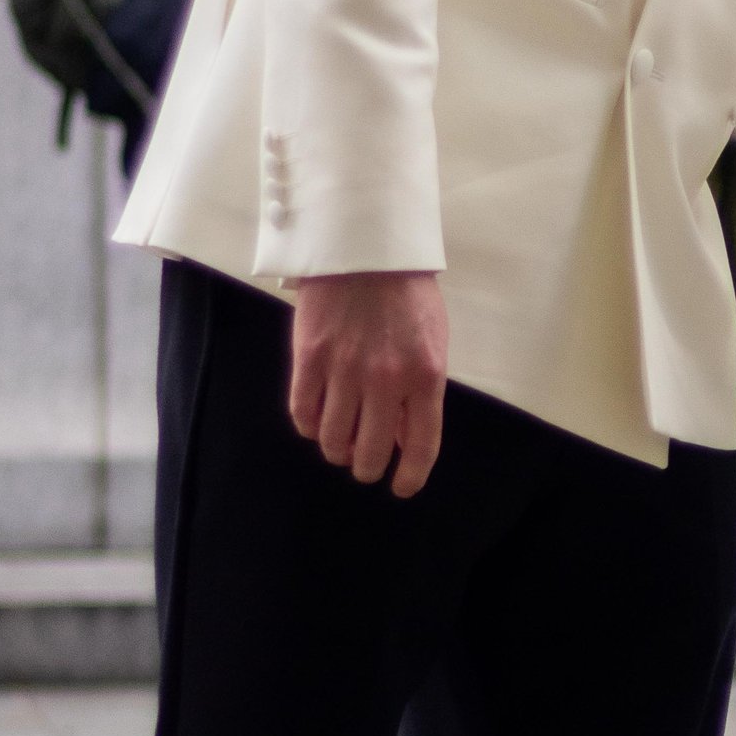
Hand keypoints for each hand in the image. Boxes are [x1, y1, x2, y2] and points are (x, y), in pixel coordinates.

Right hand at [289, 271, 447, 497]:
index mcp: (425, 376)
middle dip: (368, 468)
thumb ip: (422, 392)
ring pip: (333, 439)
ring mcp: (344, 370)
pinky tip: (314, 422)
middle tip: (365, 464)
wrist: (366, 248)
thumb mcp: (432, 343)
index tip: (401, 487)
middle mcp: (385, 381)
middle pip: (371, 451)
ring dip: (336, 450)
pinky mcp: (309, 358)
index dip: (410, 476)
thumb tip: (407, 438)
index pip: (422, 446)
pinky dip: (308, 426)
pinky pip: (302, 412)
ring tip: (339, 444)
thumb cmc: (407, 295)